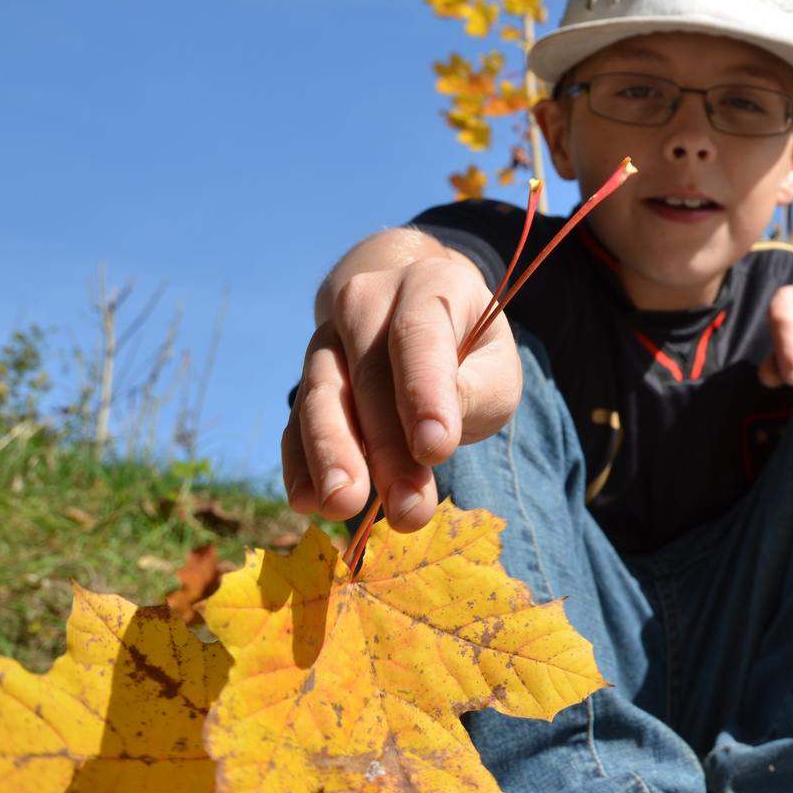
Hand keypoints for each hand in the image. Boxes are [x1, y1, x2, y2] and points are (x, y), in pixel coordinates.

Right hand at [281, 253, 521, 533]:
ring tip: (342, 506)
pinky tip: (306, 499)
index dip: (424, 393)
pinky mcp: (306, 378)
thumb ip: (475, 393)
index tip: (435, 448)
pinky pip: (295, 420)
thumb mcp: (496, 368)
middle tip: (404, 507)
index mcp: (430, 286)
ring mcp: (329, 338)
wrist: (421, 321)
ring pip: (322, 395)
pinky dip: (299, 461)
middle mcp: (369, 300)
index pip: (420, 336)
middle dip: (385, 446)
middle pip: (369, 374)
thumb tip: (431, 442)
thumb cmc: (471, 352)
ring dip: (332, 456)